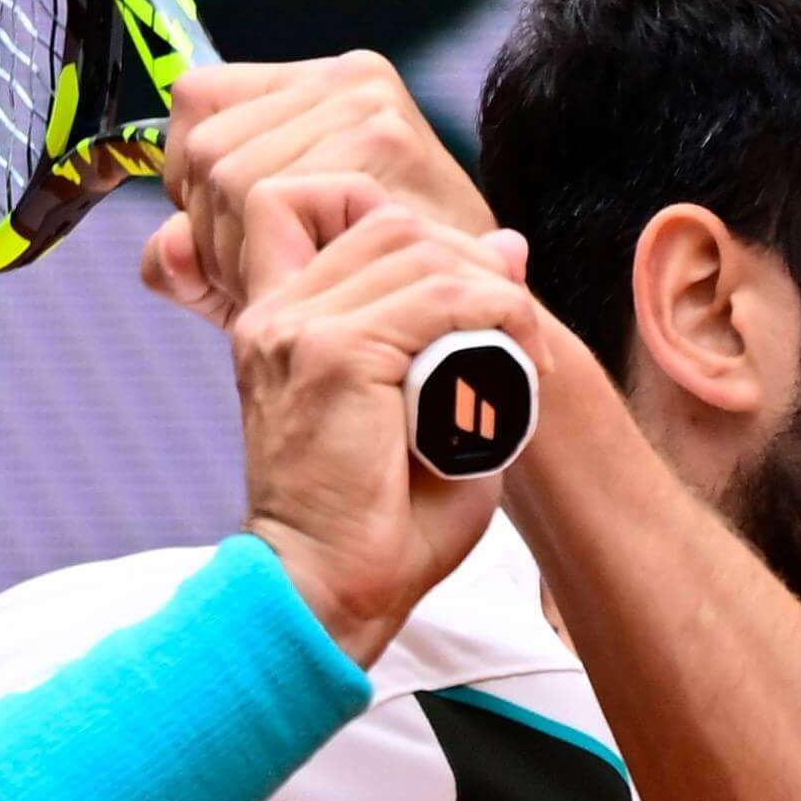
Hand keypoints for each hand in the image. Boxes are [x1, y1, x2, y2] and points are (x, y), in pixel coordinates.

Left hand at [143, 52, 492, 326]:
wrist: (479, 339)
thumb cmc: (383, 302)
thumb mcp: (274, 274)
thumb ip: (201, 263)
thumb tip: (164, 251)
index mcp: (315, 87)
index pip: (197, 102)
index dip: (189, 182)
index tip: (225, 247)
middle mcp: (344, 78)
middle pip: (206, 142)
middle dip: (209, 229)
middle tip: (262, 282)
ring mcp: (365, 103)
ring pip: (227, 171)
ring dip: (235, 250)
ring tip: (289, 287)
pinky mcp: (382, 139)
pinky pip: (267, 196)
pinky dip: (267, 254)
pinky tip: (310, 283)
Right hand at [229, 173, 539, 665]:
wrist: (324, 596)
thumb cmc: (373, 526)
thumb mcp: (419, 406)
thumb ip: (452, 323)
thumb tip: (508, 246)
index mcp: (278, 321)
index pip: (320, 205)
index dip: (408, 227)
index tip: (470, 292)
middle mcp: (277, 315)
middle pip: (388, 223)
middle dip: (468, 260)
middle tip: (516, 331)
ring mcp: (298, 329)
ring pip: (418, 251)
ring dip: (492, 292)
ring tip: (524, 354)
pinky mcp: (333, 356)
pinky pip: (440, 298)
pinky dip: (499, 317)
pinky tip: (519, 363)